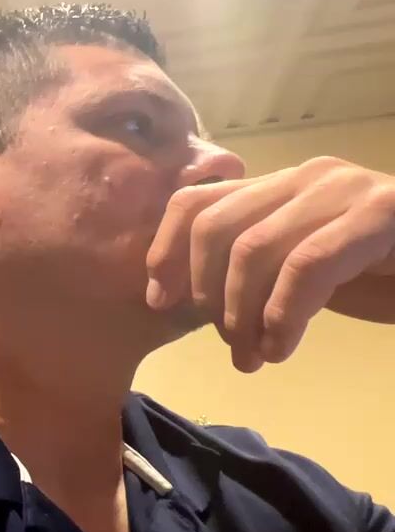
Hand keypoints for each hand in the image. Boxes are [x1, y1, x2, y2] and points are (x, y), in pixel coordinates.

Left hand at [146, 156, 394, 372]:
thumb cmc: (385, 273)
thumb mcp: (301, 270)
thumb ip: (252, 269)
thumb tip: (183, 297)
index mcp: (280, 185)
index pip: (195, 202)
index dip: (164, 251)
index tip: (158, 301)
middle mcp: (307, 176)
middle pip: (215, 227)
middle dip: (207, 294)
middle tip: (227, 344)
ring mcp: (345, 189)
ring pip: (255, 248)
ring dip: (242, 314)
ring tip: (254, 355)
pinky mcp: (381, 214)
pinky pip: (306, 265)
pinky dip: (283, 314)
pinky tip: (282, 347)